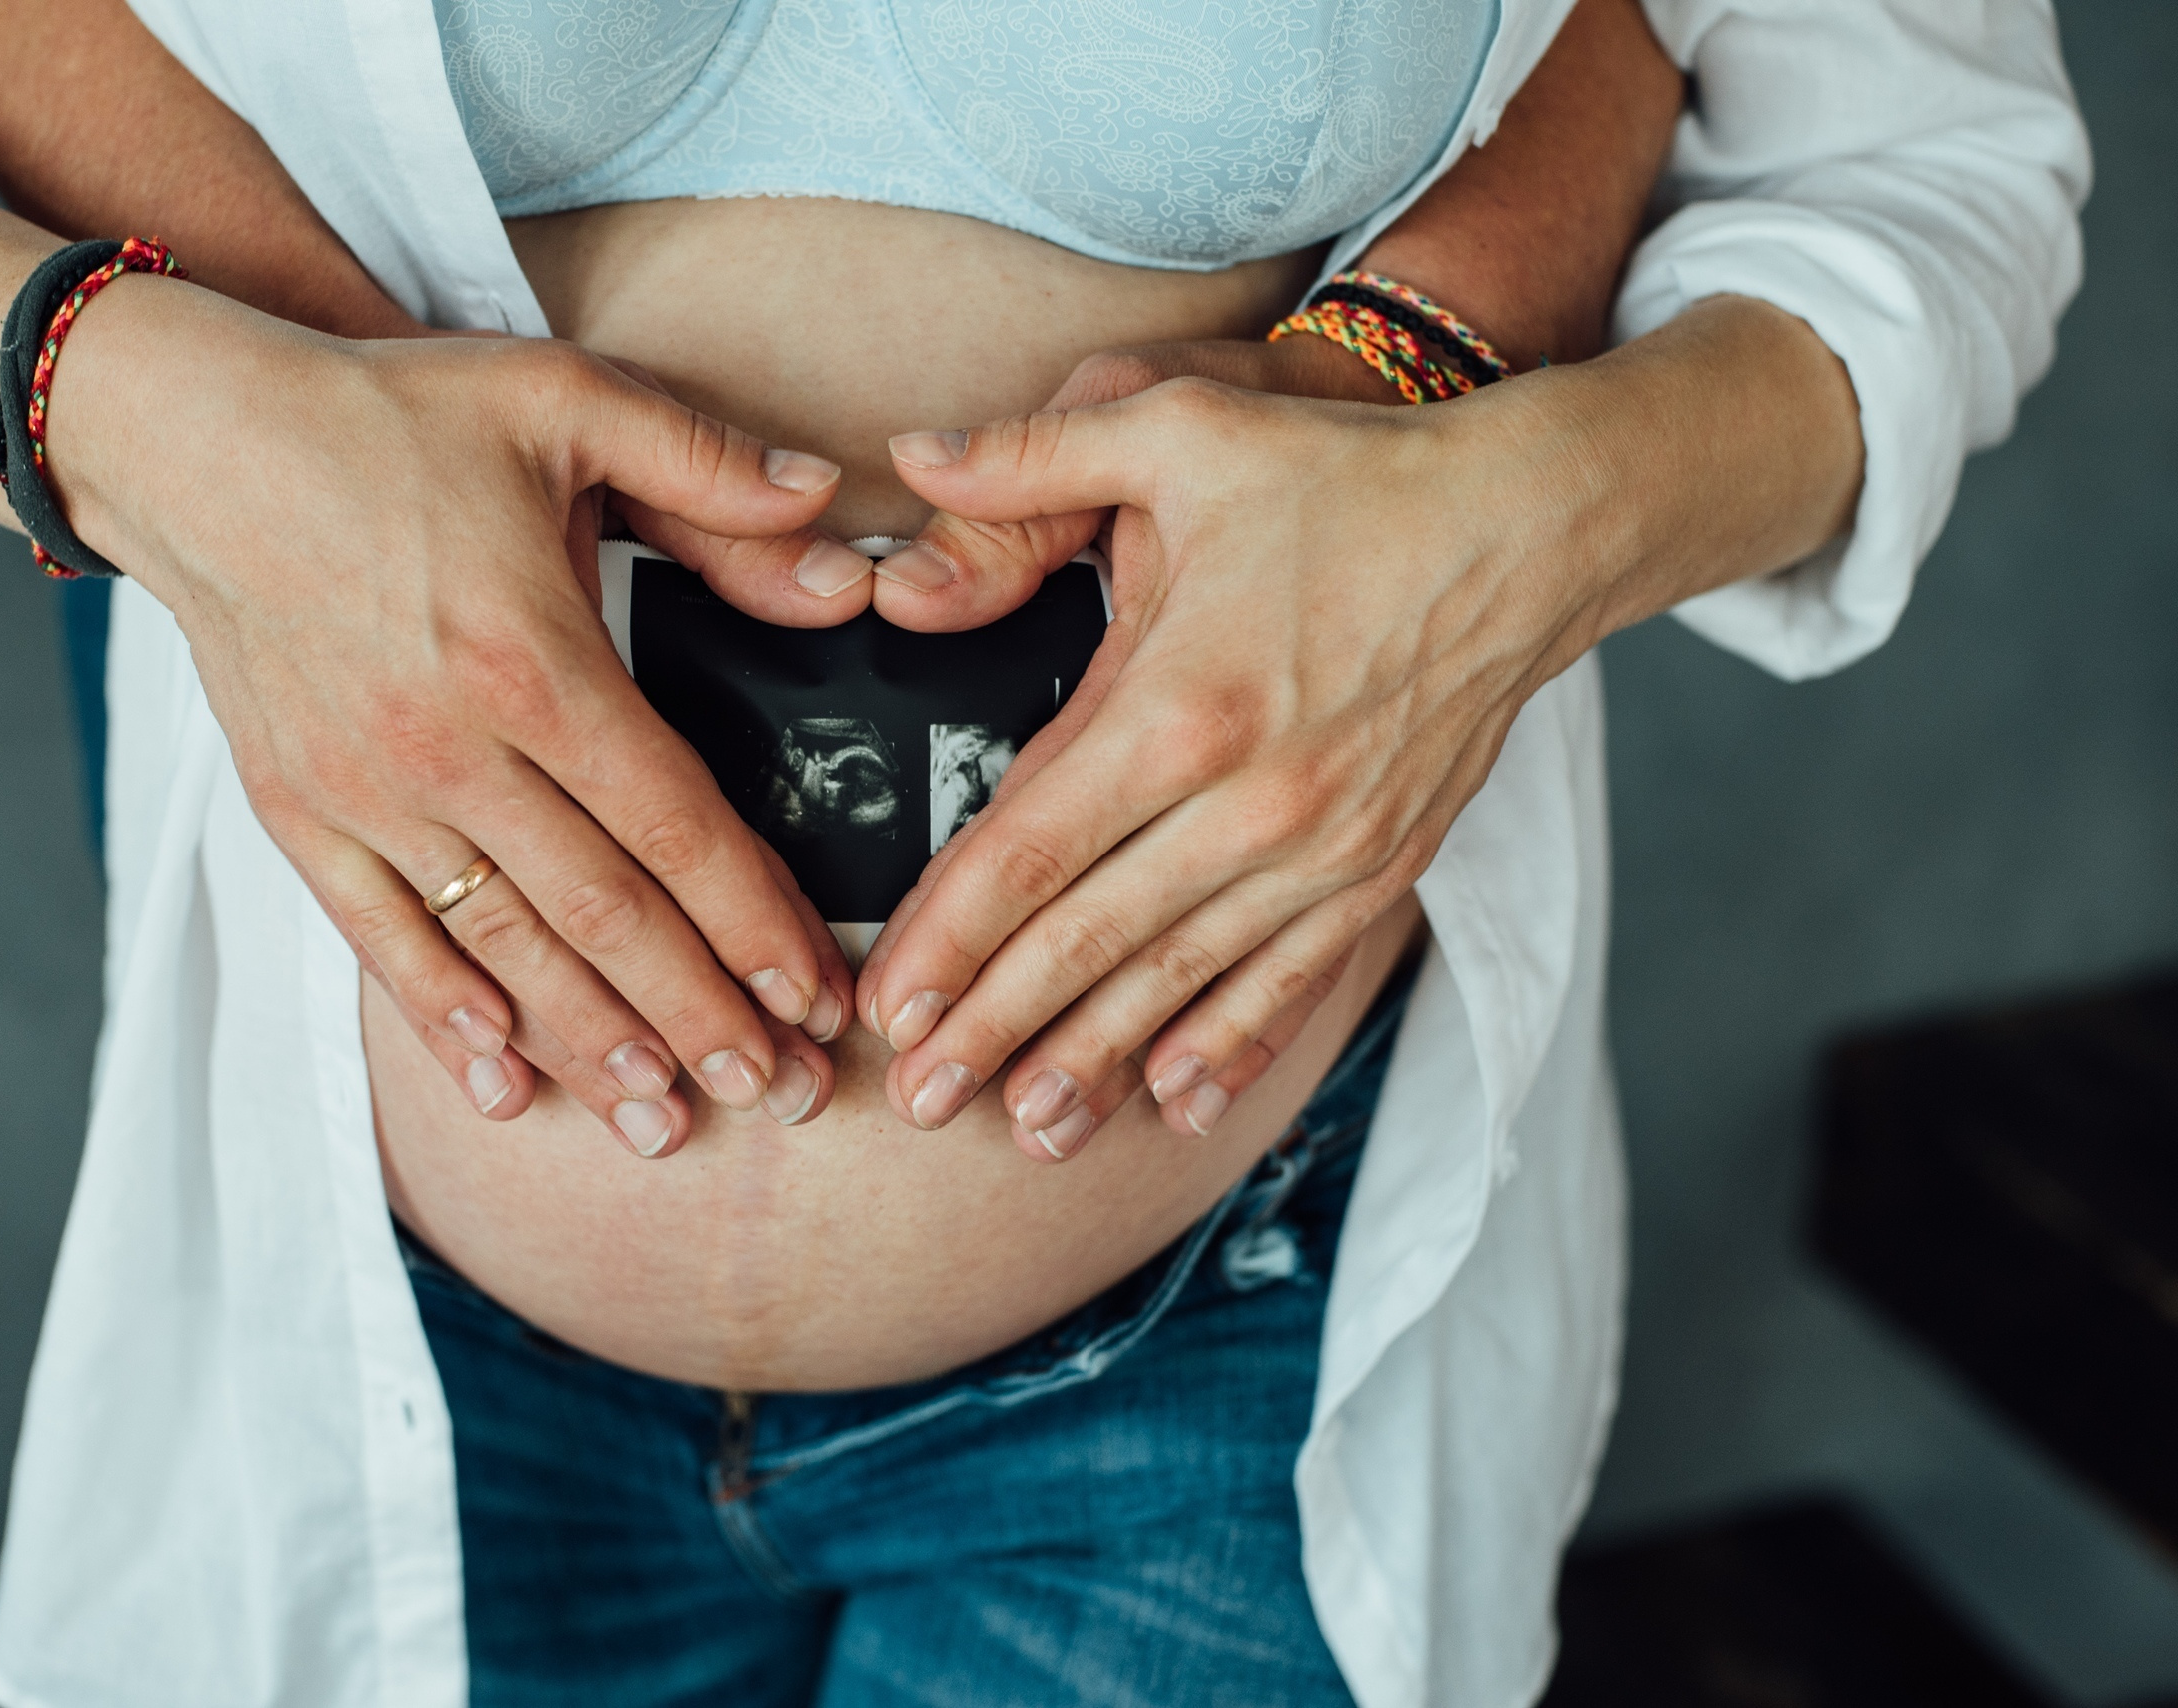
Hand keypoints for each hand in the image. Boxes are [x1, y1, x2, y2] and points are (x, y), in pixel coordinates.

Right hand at [49, 280, 858, 1156]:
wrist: (192, 439)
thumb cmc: (386, 418)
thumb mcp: (561, 401)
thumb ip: (709, 469)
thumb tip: (836, 527)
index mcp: (532, 659)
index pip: (674, 823)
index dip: (753, 920)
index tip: (815, 995)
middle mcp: (449, 748)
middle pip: (602, 912)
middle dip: (700, 1014)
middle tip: (778, 1093)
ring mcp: (365, 791)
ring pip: (500, 945)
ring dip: (591, 1041)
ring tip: (665, 1119)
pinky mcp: (297, 810)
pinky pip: (377, 936)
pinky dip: (442, 1012)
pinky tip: (502, 1077)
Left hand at [855, 299, 1860, 1158]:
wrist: (1532, 527)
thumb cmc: (1349, 478)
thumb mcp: (1184, 428)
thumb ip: (1033, 455)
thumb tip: (912, 455)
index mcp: (1180, 704)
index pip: (1031, 850)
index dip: (948, 939)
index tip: (887, 1006)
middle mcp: (1251, 799)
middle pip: (1090, 942)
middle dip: (993, 1030)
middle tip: (918, 1101)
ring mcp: (1323, 848)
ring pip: (1183, 982)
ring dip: (1097, 1063)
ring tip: (1027, 1133)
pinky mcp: (1381, 866)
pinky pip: (1292, 980)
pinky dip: (1232, 1047)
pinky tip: (1176, 1104)